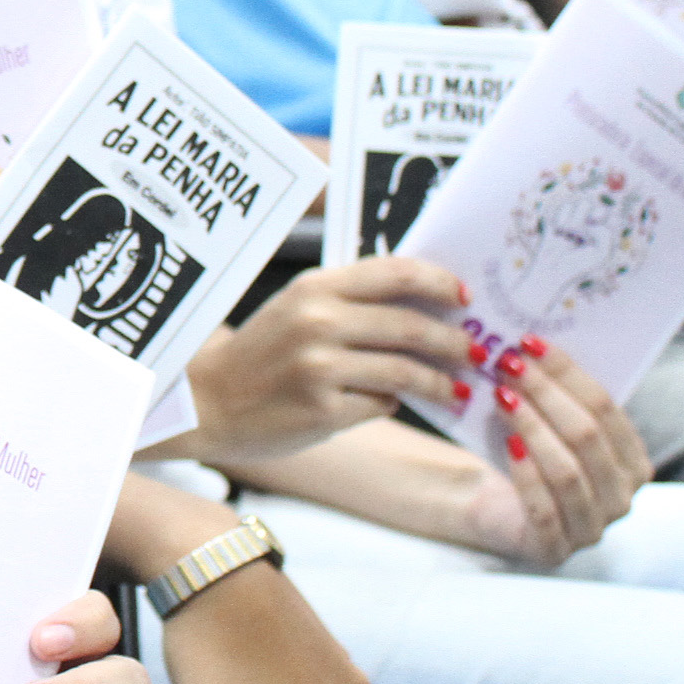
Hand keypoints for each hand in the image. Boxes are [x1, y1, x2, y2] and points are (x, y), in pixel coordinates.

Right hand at [183, 258, 468, 462]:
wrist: (208, 401)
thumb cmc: (261, 355)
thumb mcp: (298, 310)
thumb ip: (351, 303)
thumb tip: (427, 308)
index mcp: (313, 288)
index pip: (394, 274)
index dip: (439, 283)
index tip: (465, 297)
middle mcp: (317, 322)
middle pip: (410, 326)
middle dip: (453, 340)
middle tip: (475, 351)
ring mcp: (320, 368)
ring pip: (405, 371)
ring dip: (440, 381)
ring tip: (456, 388)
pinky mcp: (322, 410)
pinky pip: (380, 405)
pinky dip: (394, 404)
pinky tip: (394, 403)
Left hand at [453, 342, 650, 568]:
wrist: (499, 512)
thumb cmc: (531, 459)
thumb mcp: (552, 429)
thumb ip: (558, 399)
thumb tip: (533, 346)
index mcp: (634, 463)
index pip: (606, 410)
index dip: (568, 374)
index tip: (531, 343)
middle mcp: (623, 499)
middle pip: (587, 436)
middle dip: (546, 395)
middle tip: (509, 365)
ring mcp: (593, 529)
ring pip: (567, 471)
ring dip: (533, 428)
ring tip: (502, 397)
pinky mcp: (556, 550)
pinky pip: (544, 510)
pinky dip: (526, 474)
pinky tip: (508, 445)